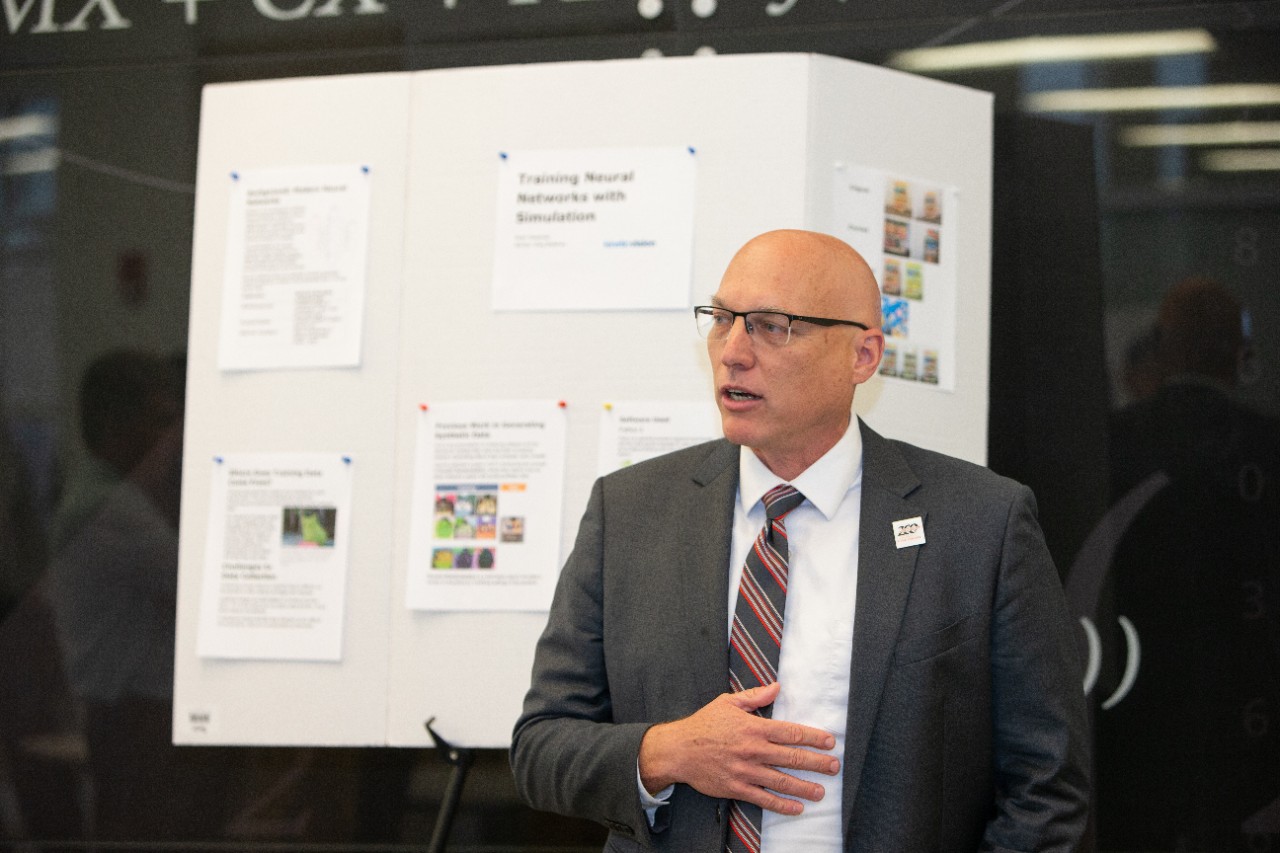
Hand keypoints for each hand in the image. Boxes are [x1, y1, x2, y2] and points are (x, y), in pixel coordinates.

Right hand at [638, 682, 838, 815]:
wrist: (678, 750)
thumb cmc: (703, 724)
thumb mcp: (727, 703)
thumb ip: (754, 697)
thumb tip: (777, 687)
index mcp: (753, 727)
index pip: (791, 733)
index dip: (813, 737)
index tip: (829, 742)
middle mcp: (753, 750)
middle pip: (792, 757)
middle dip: (816, 763)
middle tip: (834, 767)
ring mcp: (746, 771)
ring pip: (782, 781)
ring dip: (805, 787)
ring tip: (821, 791)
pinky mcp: (737, 788)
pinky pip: (764, 799)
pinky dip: (782, 805)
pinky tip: (797, 808)